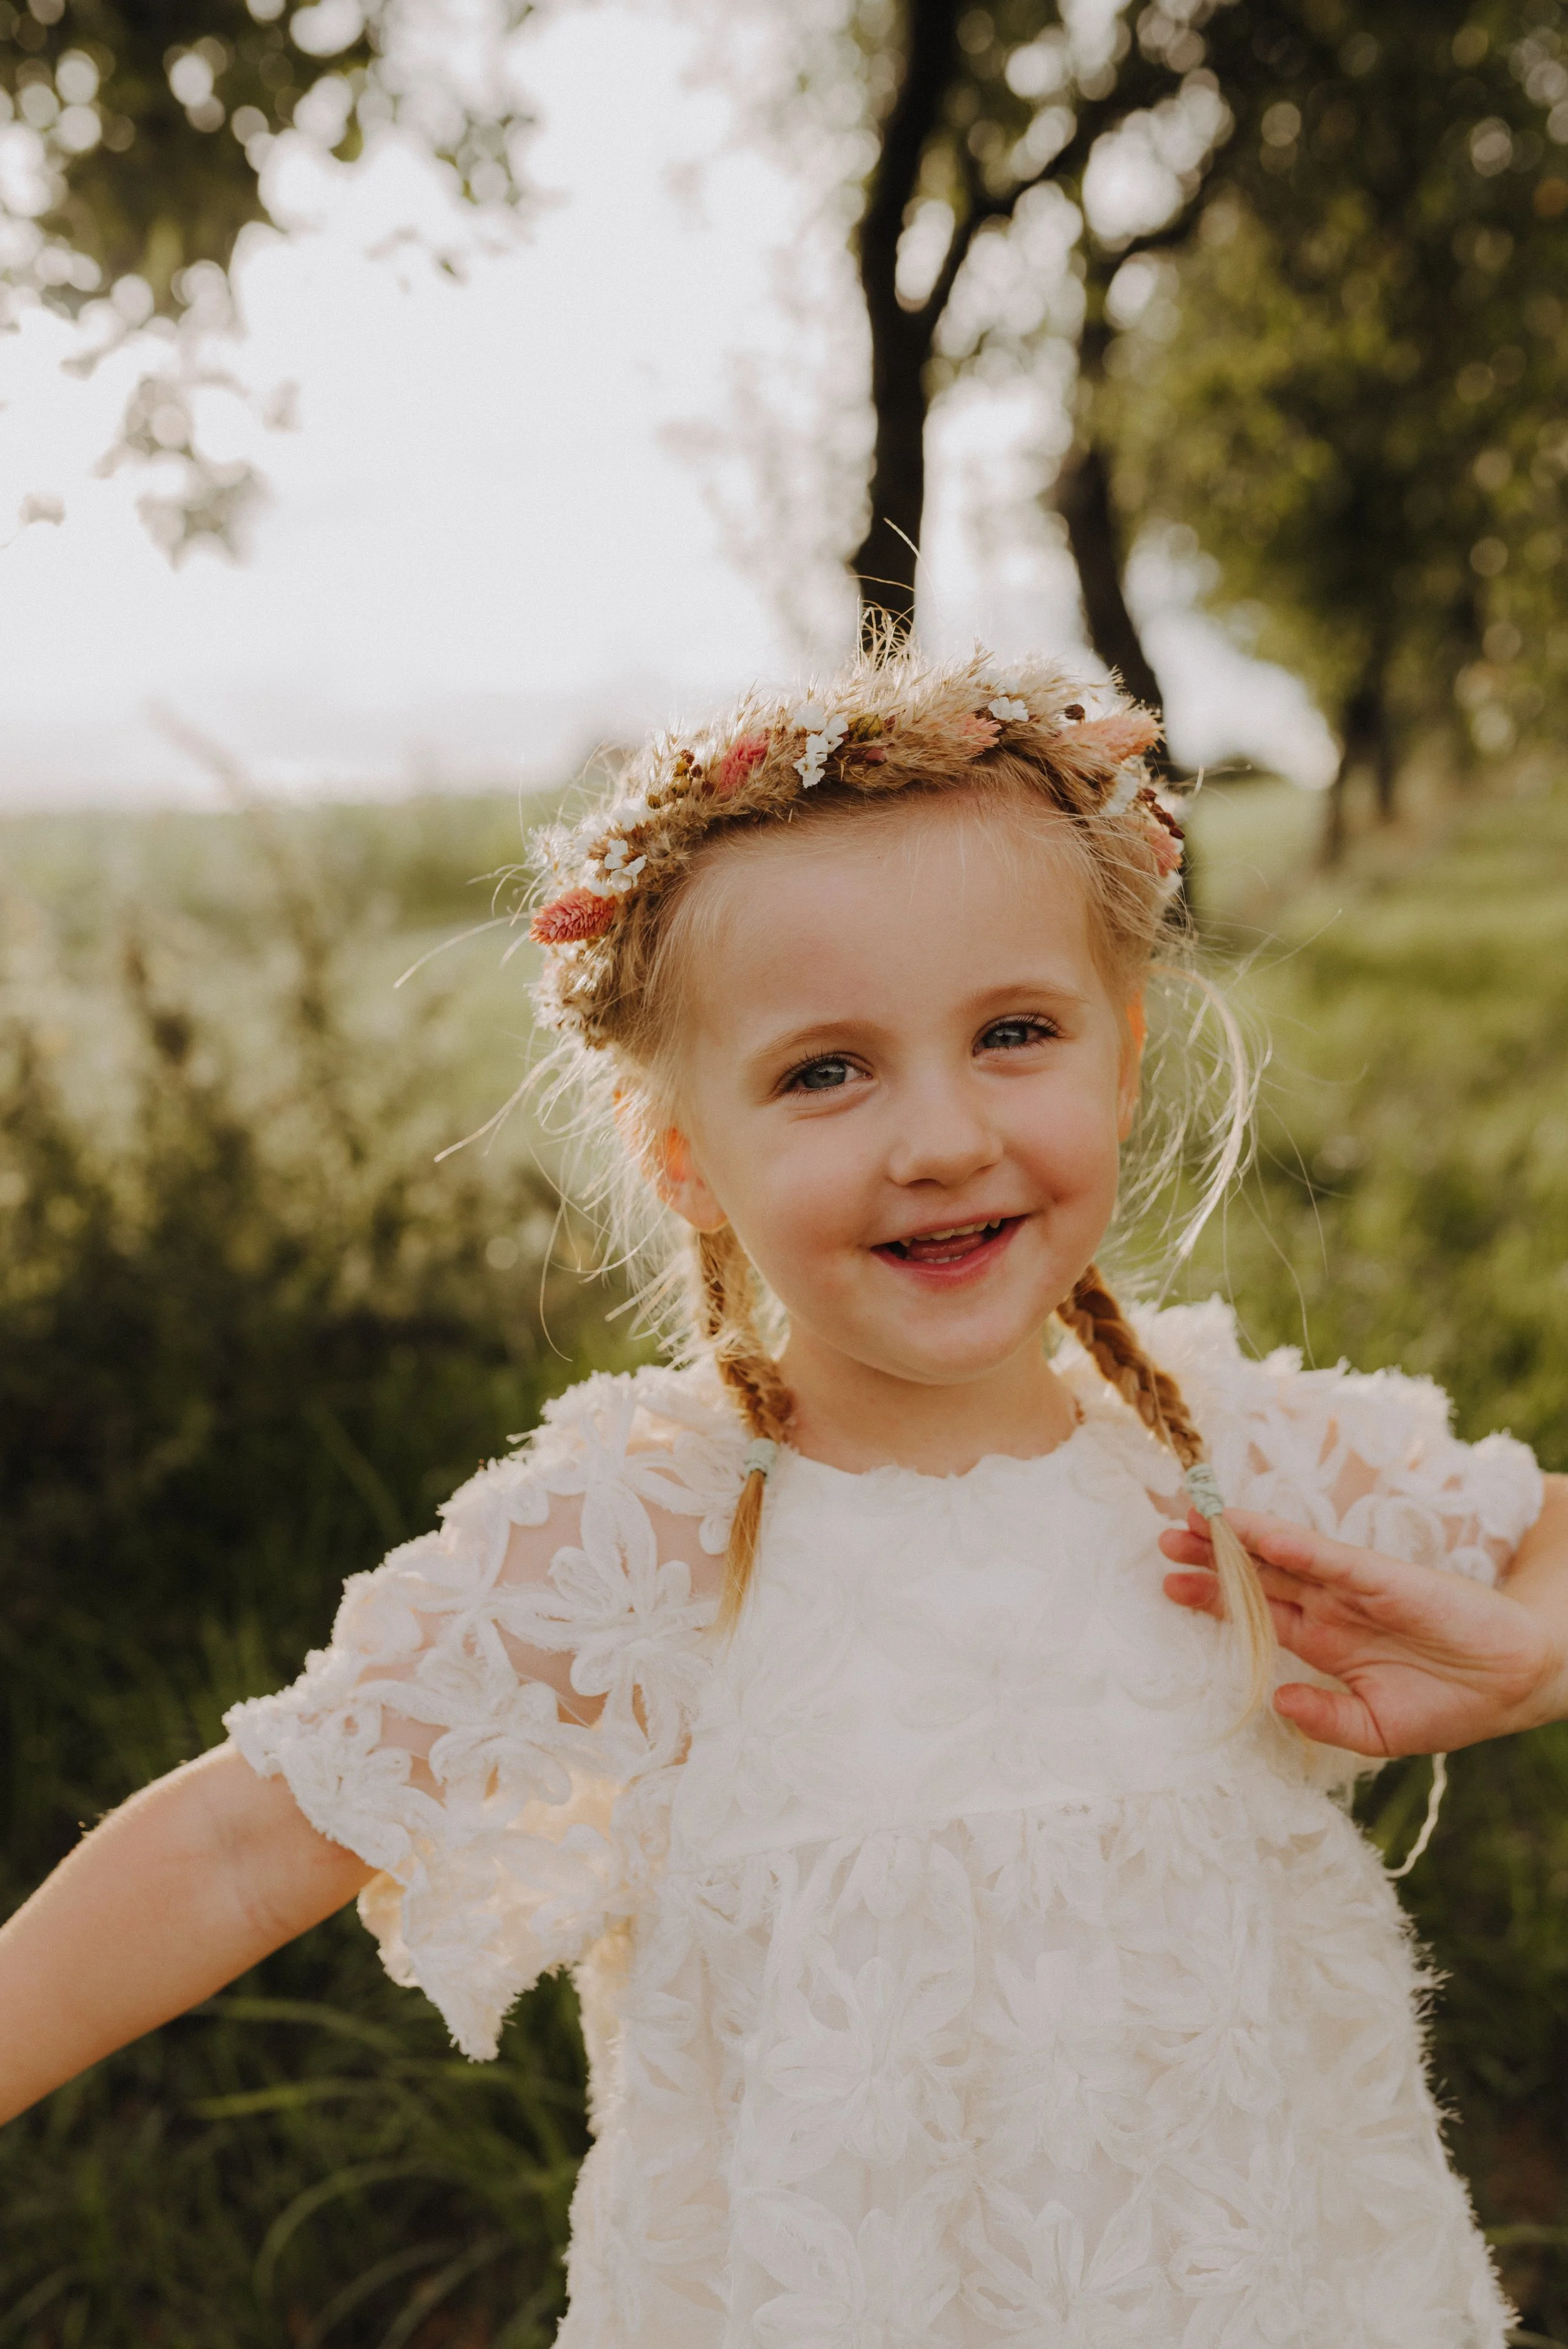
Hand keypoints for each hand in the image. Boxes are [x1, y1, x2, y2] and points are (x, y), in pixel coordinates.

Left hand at [1160, 1505, 1567, 1756]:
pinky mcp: (1382, 1577)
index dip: (1213, 1599)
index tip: (1168, 1586)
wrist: (1514, 1683)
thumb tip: (1275, 1702)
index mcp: (1325, 1643)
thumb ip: (1326, 1718)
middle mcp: (1331, 1608)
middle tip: (1161, 1541)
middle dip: (1209, 1560)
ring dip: (1237, 1539)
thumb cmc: (1448, 1705)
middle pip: (1258, 1577)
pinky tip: (1255, 1533)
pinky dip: (1292, 1543)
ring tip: (1190, 1520)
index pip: (1257, 1614)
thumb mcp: (1378, 1728)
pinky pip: (1328, 1557)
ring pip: (1283, 1557)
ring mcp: (1353, 1589)